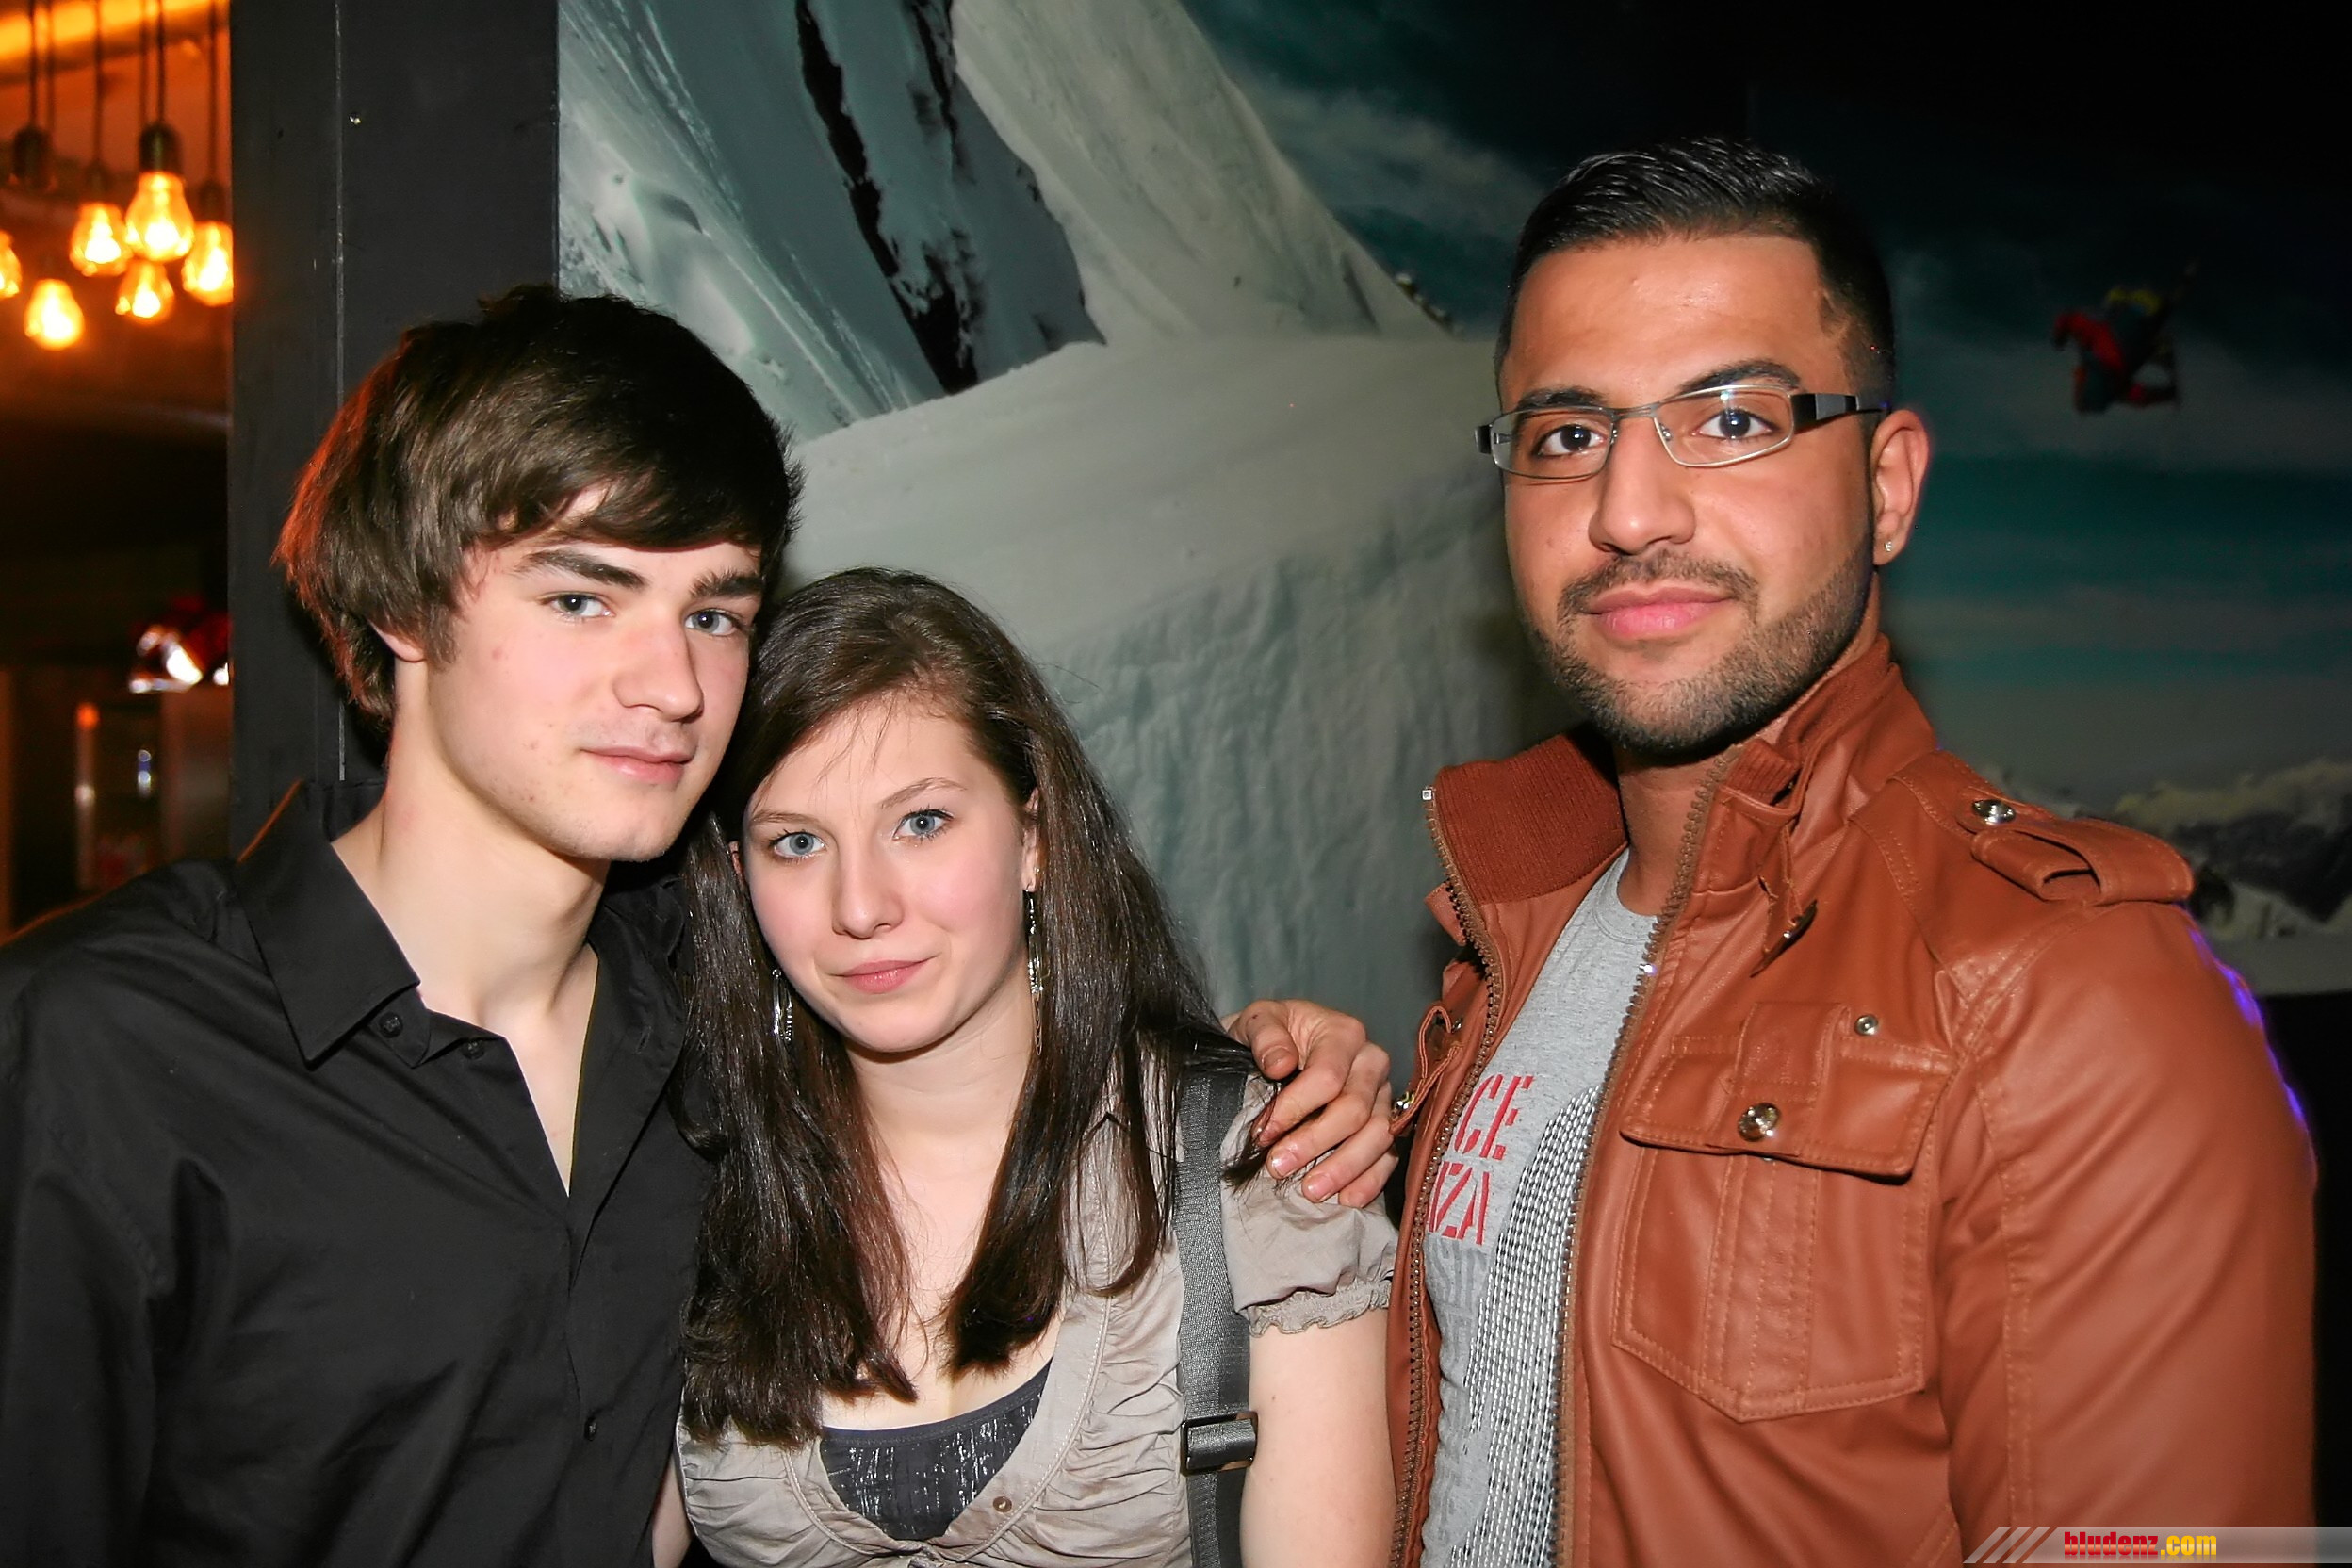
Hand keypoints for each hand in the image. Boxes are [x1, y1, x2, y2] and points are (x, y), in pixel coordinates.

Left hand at [1227, 999, 1398, 1207]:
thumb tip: (1279, 1064)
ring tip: (1310, 1191)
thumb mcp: (1257, 1021)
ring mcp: (1383, 1094)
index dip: (1295, 1108)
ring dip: (1344, 1168)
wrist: (1280, 1046)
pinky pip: (1389, 1154)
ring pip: (1378, 1135)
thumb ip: (1265, 1035)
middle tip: (1278, 1168)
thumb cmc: (1271, 1036)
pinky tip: (1346, 1198)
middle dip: (1315, 1143)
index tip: (1263, 1133)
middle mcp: (1371, 1062)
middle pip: (1355, 1109)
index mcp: (1343, 1033)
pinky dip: (1370, 1179)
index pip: (1328, 1077)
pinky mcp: (1387, 1122)